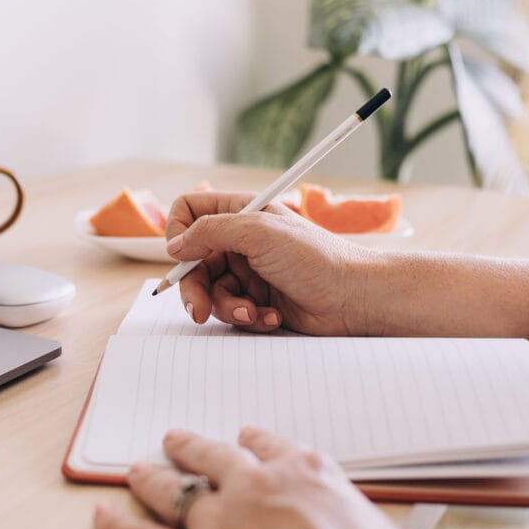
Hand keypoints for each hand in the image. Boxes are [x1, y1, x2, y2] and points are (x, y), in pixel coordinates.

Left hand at [94, 428, 442, 528]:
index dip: (252, 444)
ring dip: (152, 477)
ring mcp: (219, 522)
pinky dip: (116, 526)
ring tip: (138, 470)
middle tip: (175, 441)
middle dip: (190, 448)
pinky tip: (102, 516)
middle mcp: (257, 487)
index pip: (271, 447)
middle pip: (212, 457)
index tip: (245, 441)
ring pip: (173, 489)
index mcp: (308, 475)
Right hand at [164, 191, 378, 335]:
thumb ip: (210, 231)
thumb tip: (174, 244)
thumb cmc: (315, 257)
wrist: (354, 298)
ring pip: (211, 291)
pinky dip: (248, 316)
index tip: (181, 255)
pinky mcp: (258, 299)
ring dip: (227, 307)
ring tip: (252, 312)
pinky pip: (233, 310)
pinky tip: (271, 316)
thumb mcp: (258, 232)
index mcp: (241, 212)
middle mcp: (241, 240)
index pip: (190, 211)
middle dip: (195, 288)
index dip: (178, 232)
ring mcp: (249, 271)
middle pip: (192, 261)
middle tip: (199, 310)